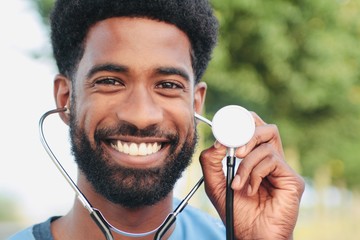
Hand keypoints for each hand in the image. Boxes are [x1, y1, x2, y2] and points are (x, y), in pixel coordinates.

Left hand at [199, 112, 304, 239]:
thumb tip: (219, 141)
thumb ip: (211, 162)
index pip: (253, 129)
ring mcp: (283, 169)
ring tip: (238, 184)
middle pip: (266, 128)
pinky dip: (255, 173)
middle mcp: (271, 160)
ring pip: (266, 145)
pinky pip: (272, 160)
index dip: (241, 123)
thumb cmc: (236, 211)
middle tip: (234, 150)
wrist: (251, 235)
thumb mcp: (214, 184)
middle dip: (246, 133)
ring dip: (245, 164)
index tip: (222, 131)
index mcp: (256, 158)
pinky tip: (250, 189)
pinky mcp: (292, 179)